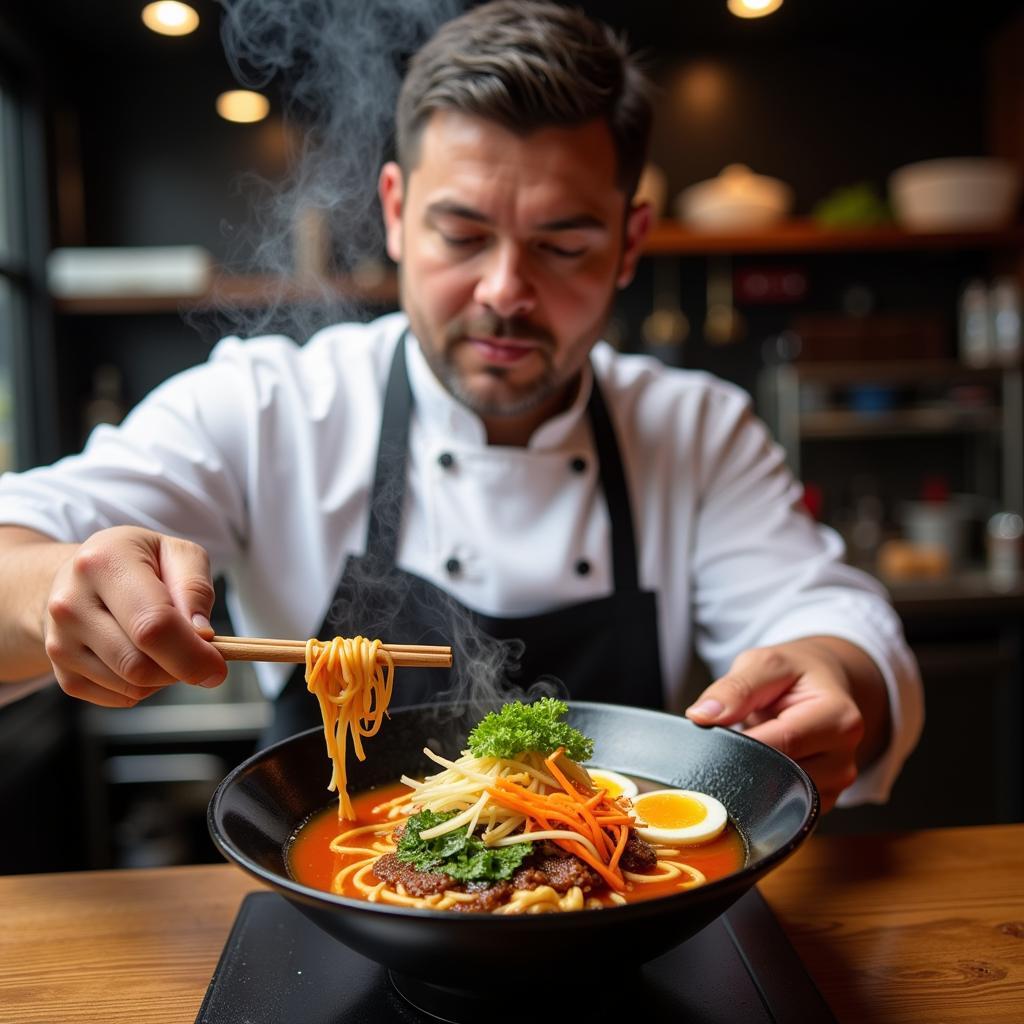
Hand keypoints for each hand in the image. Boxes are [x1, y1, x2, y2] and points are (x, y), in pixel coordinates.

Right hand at [43, 526, 225, 707]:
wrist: (81, 577)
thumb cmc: (139, 563)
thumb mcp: (177, 553)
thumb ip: (195, 588)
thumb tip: (202, 635)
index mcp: (103, 564)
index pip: (152, 625)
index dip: (192, 654)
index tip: (218, 666)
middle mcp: (70, 604)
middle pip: (139, 665)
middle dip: (182, 668)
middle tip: (200, 653)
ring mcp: (59, 642)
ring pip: (130, 686)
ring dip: (164, 677)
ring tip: (166, 645)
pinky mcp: (60, 672)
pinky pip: (119, 697)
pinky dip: (144, 687)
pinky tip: (143, 655)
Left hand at [685, 638, 887, 811]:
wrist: (823, 685)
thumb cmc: (796, 674)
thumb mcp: (765, 664)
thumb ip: (735, 688)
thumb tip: (702, 715)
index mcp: (839, 717)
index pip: (783, 742)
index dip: (743, 743)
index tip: (715, 736)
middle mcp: (845, 756)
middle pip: (783, 775)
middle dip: (748, 762)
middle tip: (728, 743)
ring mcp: (836, 783)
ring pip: (782, 797)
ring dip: (755, 777)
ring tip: (748, 748)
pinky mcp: (822, 800)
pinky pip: (785, 807)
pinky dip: (764, 791)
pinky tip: (759, 765)